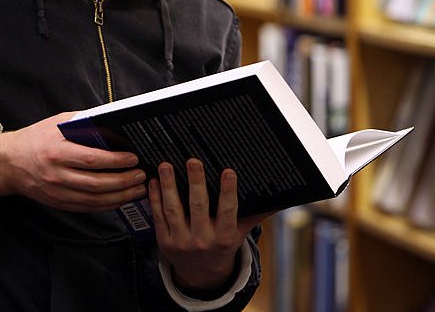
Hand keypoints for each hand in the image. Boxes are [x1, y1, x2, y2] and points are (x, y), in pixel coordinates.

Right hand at [0, 112, 147, 211]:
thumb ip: (83, 123)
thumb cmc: (36, 138)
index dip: (115, 161)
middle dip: (123, 181)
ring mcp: (57, 192)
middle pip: (96, 183)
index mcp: (57, 151)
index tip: (132, 158)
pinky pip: (87, 208)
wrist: (9, 162)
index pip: (92, 159)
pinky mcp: (58, 203)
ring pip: (94, 200)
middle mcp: (57, 174)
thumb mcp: (57, 123)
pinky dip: (106, 205)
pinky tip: (120, 199)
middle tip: (141, 176)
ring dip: (120, 196)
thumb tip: (111, 123)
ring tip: (137, 189)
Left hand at [148, 159, 270, 292]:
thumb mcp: (239, 233)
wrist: (201, 274)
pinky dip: (155, 198)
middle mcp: (203, 240)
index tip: (228, 171)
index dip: (228, 192)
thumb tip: (280, 198)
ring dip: (169, 187)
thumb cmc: (222, 245)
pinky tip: (154, 181)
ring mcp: (181, 241)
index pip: (228, 212)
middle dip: (195, 183)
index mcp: (224, 238)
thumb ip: (255, 215)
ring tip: (166, 166)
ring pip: (174, 210)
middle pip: (198, 208)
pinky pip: (158, 217)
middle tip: (193, 161)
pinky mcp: (164, 241)